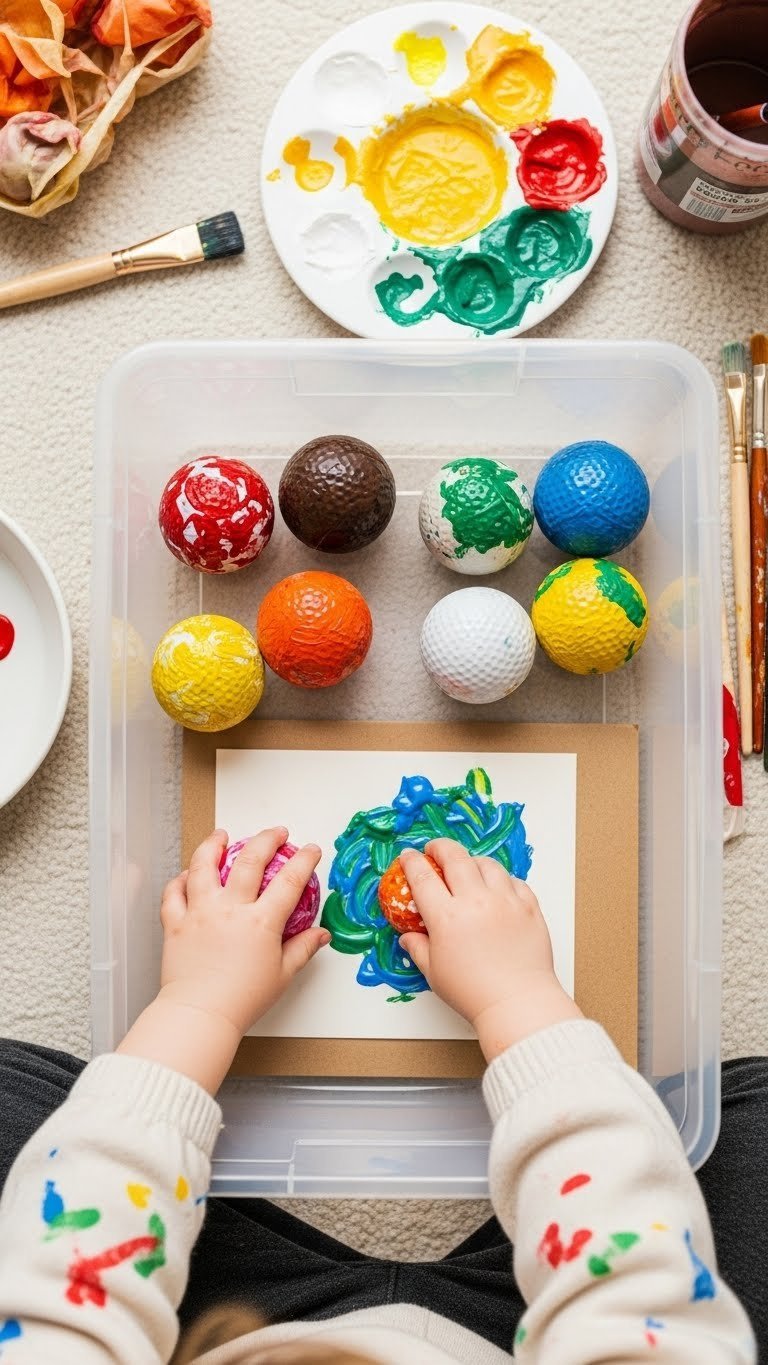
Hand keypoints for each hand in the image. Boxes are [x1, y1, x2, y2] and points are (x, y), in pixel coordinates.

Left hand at [159, 827, 327, 1033]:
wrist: (199, 1015)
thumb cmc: (242, 1000)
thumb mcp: (282, 975)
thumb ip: (302, 949)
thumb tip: (321, 935)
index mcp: (260, 922)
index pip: (290, 881)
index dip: (304, 860)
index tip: (310, 850)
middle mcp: (229, 910)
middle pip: (250, 861)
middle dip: (267, 839)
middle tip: (276, 832)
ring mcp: (200, 913)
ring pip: (204, 866)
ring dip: (213, 845)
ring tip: (221, 835)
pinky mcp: (175, 923)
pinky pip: (173, 893)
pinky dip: (180, 879)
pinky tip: (187, 874)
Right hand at [399, 841, 581, 1060]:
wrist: (517, 1003)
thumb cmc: (473, 993)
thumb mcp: (434, 973)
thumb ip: (418, 948)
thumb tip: (408, 937)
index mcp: (447, 918)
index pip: (423, 877)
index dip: (412, 862)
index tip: (408, 857)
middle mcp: (476, 901)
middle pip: (455, 857)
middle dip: (440, 847)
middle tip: (435, 850)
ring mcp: (505, 901)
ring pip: (487, 864)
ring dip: (473, 861)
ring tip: (468, 867)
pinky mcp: (529, 906)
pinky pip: (514, 880)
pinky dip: (502, 879)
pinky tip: (497, 888)